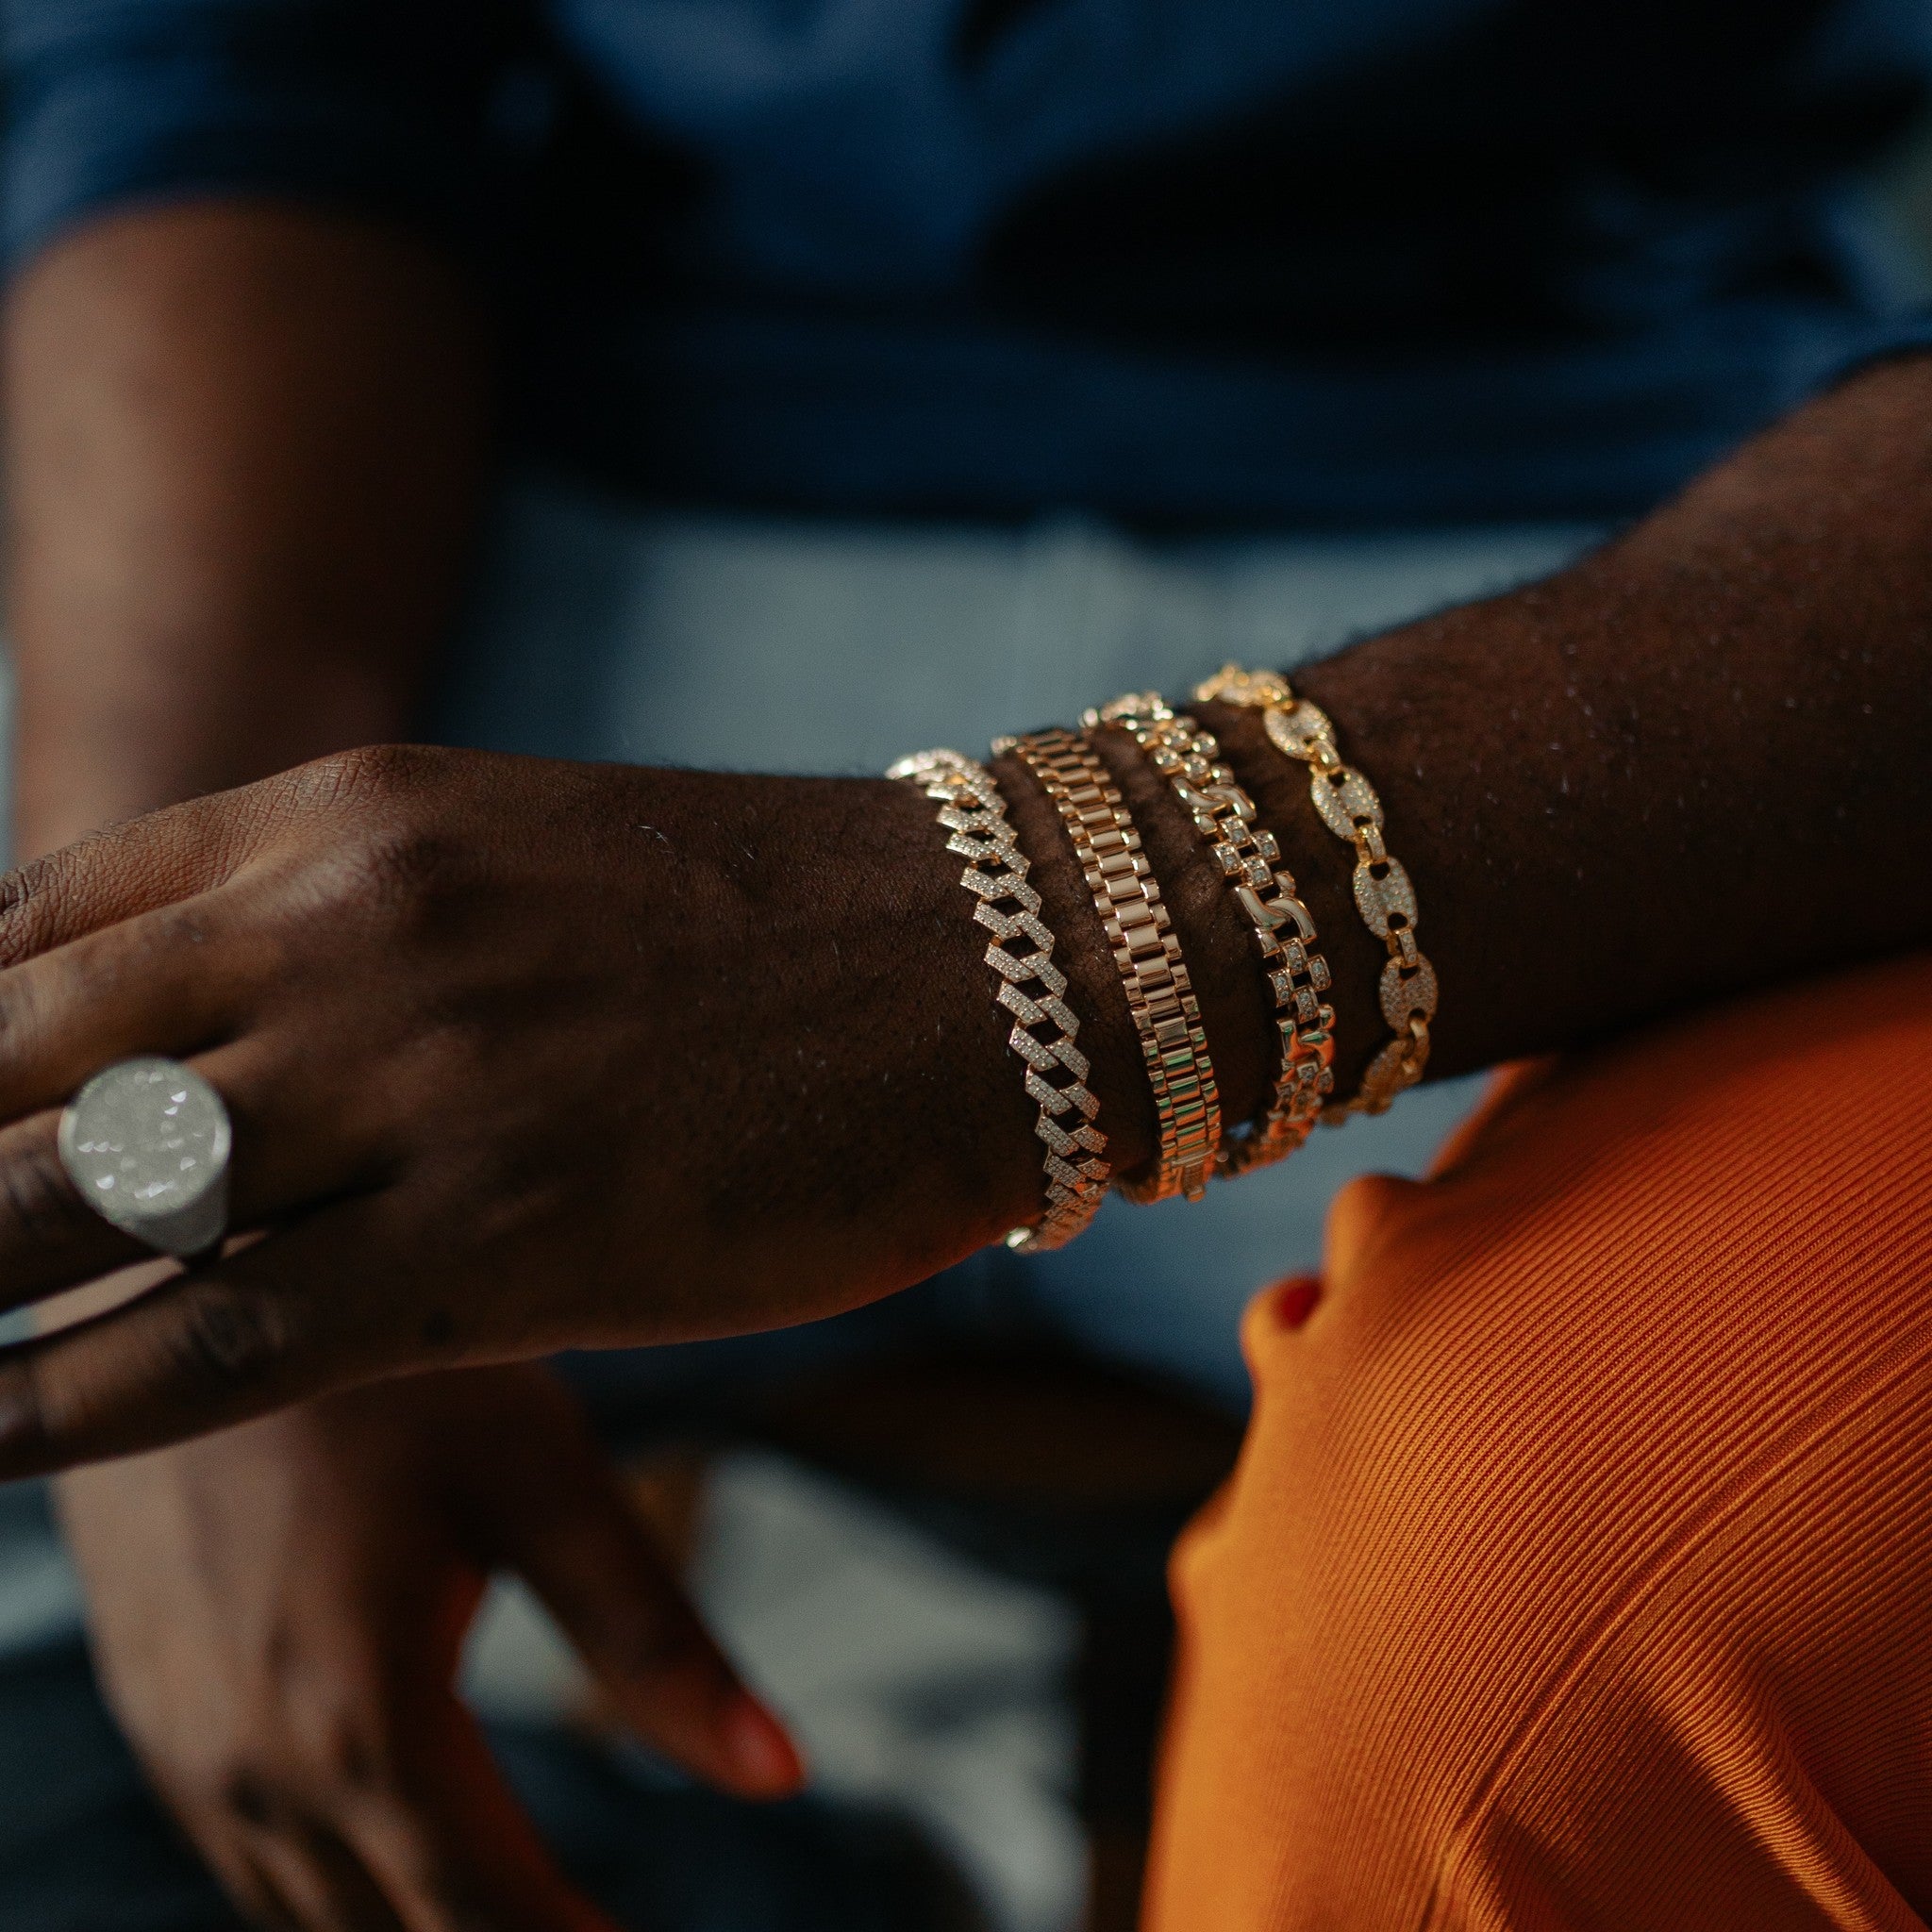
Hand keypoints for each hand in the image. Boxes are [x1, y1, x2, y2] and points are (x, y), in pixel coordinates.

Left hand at [0, 745, 1096, 1472]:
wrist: (996, 964)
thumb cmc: (770, 919)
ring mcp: (420, 1080)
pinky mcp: (503, 1239)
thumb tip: (180, 1040)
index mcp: (350, 814)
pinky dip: (63, 1409)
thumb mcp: (518, 859)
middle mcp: (351, 925)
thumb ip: (339, 919)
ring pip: (76, 1207)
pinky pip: (214, 1346)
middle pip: (9, 1065)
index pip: (28, 925)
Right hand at [60, 1358, 801, 1931]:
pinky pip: (246, 1858)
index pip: (484, 1922)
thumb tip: (783, 1775)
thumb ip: (655, 1639)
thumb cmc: (394, 1364)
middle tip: (599, 1931)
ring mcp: (183, 1745)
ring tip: (524, 1913)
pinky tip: (408, 1854)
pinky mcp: (149, 1708)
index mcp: (365, 1714)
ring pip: (311, 1917)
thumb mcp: (542, 1481)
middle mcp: (254, 1763)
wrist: (189, 1273)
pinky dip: (338, 1885)